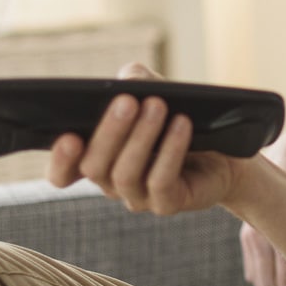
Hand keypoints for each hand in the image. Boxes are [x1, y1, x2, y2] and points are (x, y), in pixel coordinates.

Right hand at [47, 63, 250, 215]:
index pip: (63, 173)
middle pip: (94, 166)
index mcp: (98, 159)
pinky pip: (161, 181)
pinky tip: (181, 124)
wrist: (225, 152)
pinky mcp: (167, 204)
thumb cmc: (178, 118)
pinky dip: (170, 150)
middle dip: (109, 131)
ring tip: (157, 105)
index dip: (61, 160)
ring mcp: (138, 197)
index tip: (69, 137)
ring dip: (141, 137)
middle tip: (127, 101)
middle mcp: (111, 182)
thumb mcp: (155, 91)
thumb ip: (135, 82)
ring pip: (125, 174)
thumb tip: (129, 81)